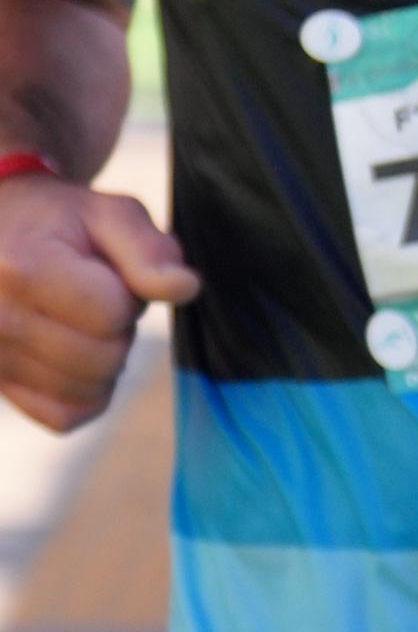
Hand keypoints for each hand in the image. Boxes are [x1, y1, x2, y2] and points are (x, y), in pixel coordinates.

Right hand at [0, 175, 197, 432]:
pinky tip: (69, 353)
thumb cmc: (57, 222)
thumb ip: (149, 250)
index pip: (113, 314)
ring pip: (89, 392)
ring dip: (101, 361)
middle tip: (90, 295)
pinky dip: (82, 394)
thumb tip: (185, 288)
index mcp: (19, 269)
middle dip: (116, 328)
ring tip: (75, 319)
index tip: (102, 271)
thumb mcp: (106, 215)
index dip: (126, 294)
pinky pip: (65, 416)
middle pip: (104, 358)